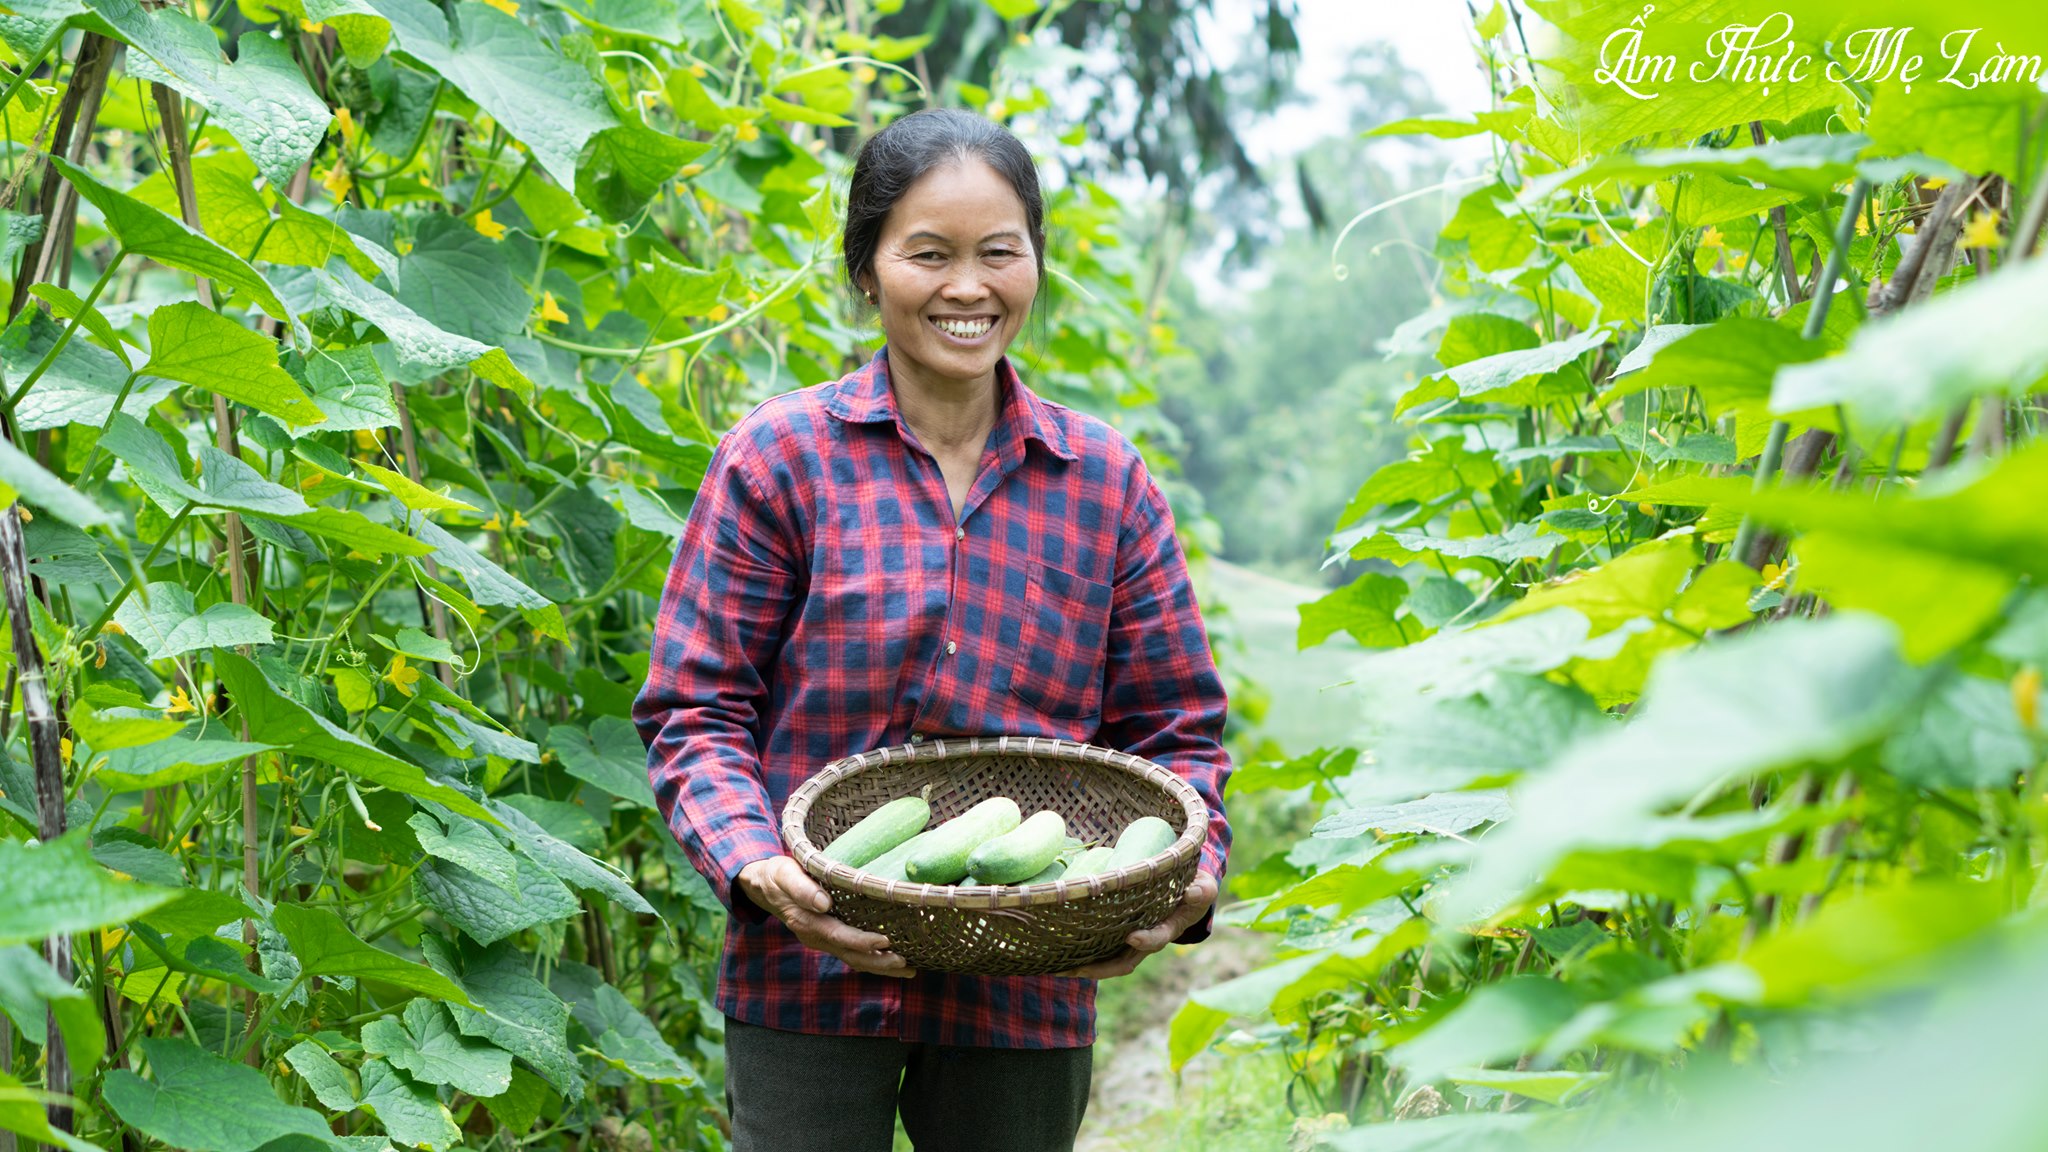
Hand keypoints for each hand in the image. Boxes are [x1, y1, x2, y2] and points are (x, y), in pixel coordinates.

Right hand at [736, 856, 915, 978]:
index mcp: (807, 922)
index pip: (839, 935)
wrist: (764, 885)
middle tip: (907, 963)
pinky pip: (852, 954)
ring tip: (909, 969)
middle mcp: (816, 937)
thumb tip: (824, 903)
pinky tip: (893, 962)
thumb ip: (802, 889)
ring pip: (853, 959)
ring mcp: (822, 940)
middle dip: (879, 962)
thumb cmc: (777, 875)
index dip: (862, 941)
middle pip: (851, 955)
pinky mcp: (828, 938)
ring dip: (880, 967)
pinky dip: (872, 960)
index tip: (885, 941)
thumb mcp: (784, 874)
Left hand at [1056, 871, 1217, 979]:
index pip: (1157, 938)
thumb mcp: (1204, 888)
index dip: (1147, 939)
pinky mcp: (1118, 939)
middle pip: (1122, 963)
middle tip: (1074, 968)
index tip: (1133, 936)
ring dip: (1083, 968)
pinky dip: (1079, 956)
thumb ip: (1201, 891)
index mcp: (1167, 929)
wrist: (1187, 898)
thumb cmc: (1195, 890)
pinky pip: (1099, 952)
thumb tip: (1192, 891)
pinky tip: (1055, 953)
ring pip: (1106, 963)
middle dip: (1099, 968)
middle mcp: (1146, 942)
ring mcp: (1130, 944)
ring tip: (1055, 968)